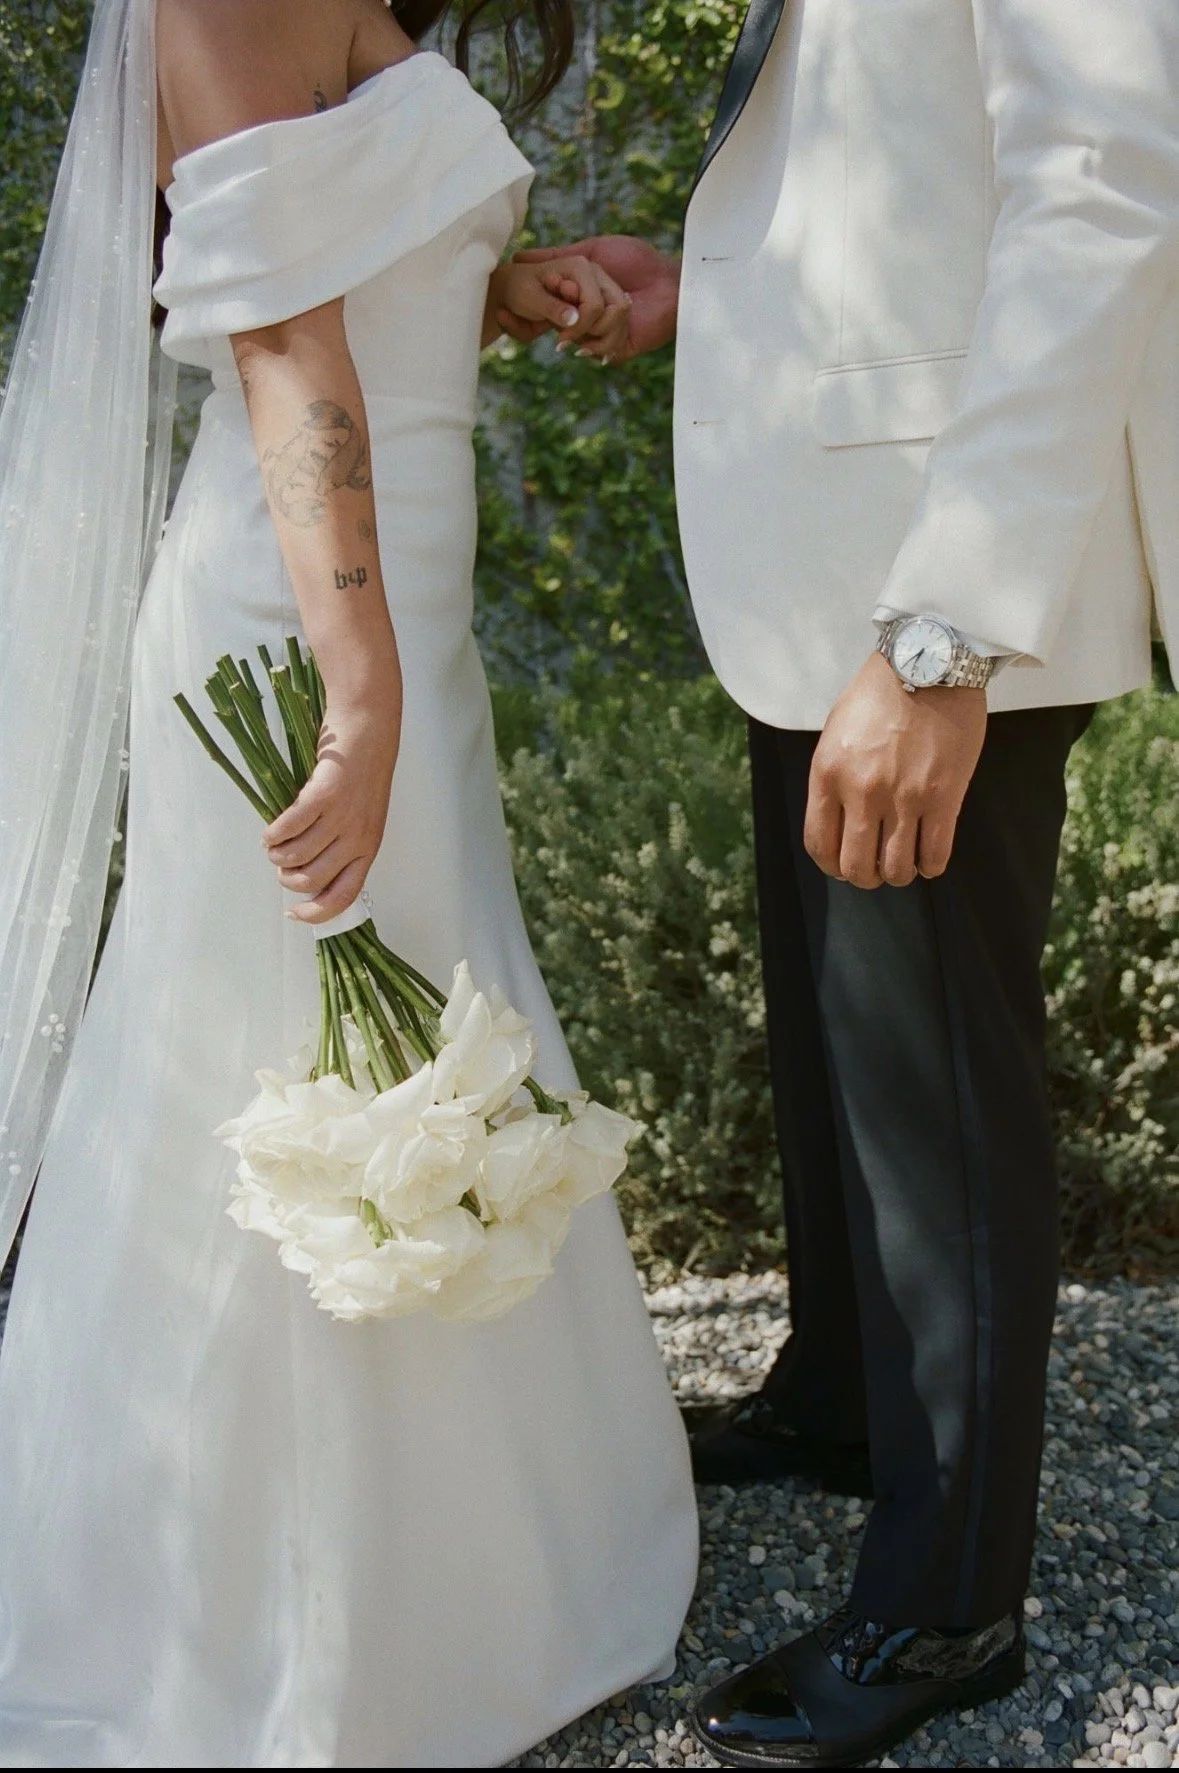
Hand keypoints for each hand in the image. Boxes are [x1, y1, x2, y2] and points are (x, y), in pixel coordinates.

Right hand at [262, 700, 399, 922]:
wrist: (368, 727)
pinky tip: (271, 829)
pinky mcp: (323, 796)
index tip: (295, 913)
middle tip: (280, 863)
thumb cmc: (362, 771)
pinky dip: (273, 833)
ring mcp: (342, 817)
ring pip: (296, 856)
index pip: (344, 897)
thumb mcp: (363, 816)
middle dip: (287, 879)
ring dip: (276, 855)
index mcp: (369, 847)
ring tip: (273, 843)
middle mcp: (358, 838)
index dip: (317, 913)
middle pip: (312, 880)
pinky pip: (289, 828)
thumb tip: (308, 873)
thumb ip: (343, 844)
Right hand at [510, 235, 679, 361]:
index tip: (558, 286)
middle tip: (584, 296)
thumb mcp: (591, 251)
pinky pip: (600, 350)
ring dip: (598, 320)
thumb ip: (558, 255)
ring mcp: (601, 336)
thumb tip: (521, 256)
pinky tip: (626, 317)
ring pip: (581, 339)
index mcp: (578, 299)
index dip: (549, 301)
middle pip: (561, 328)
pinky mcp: (617, 350)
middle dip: (569, 314)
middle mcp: (587, 320)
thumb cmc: (636, 261)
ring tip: (621, 300)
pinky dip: (609, 335)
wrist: (671, 283)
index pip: (550, 310)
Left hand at [804, 653, 986, 888]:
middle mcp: (861, 792)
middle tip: (877, 868)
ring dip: (900, 874)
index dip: (832, 866)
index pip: (820, 845)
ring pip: (896, 868)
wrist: (928, 663)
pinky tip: (930, 858)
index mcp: (829, 775)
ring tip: (905, 862)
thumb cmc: (881, 693)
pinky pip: (935, 854)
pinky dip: (931, 866)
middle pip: (856, 867)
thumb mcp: (836, 732)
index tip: (844, 866)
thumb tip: (839, 819)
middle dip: (866, 877)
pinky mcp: (943, 797)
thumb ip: (833, 778)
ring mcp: (903, 798)